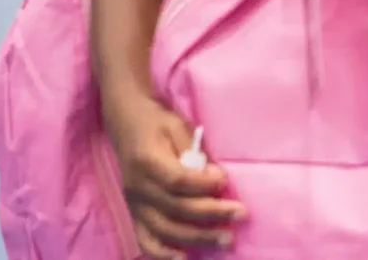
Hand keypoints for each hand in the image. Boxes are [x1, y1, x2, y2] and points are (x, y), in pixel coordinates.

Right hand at [105, 94, 242, 255]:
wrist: (126, 122)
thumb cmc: (157, 122)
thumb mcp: (177, 126)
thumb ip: (193, 152)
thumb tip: (213, 178)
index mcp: (147, 162)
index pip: (177, 181)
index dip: (204, 185)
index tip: (225, 182)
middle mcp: (138, 187)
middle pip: (176, 208)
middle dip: (212, 215)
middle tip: (241, 215)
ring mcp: (134, 204)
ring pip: (164, 229)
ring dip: (197, 238)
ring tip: (225, 240)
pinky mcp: (135, 212)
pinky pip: (146, 239)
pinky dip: (163, 253)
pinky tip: (184, 258)